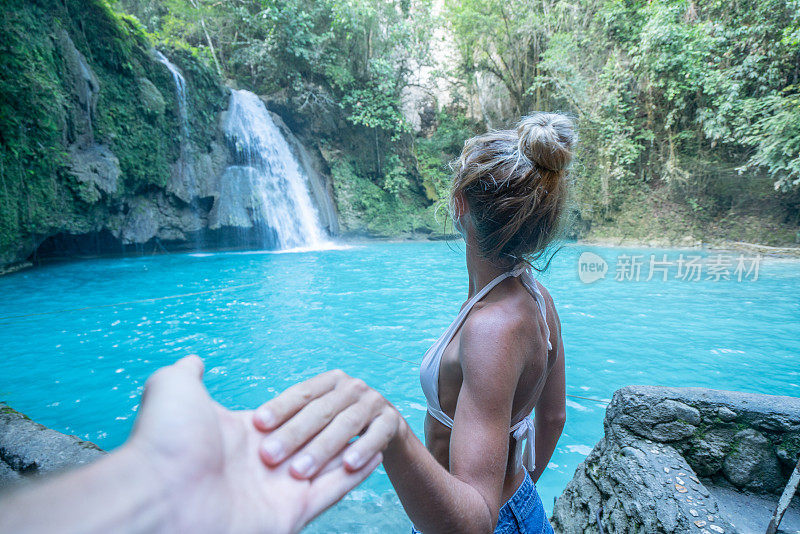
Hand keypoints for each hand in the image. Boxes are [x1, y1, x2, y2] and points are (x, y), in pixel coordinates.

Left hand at [127, 357, 381, 533]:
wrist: (161, 496)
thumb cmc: (165, 441)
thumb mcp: (174, 388)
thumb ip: (189, 373)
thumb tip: (195, 360)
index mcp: (242, 436)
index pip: (286, 417)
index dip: (303, 408)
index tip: (324, 397)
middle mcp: (262, 463)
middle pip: (311, 438)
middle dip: (329, 428)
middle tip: (350, 415)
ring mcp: (277, 490)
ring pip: (328, 464)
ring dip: (348, 449)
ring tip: (371, 434)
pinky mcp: (292, 512)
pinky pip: (334, 491)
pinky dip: (358, 475)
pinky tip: (377, 456)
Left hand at [252, 370, 405, 478]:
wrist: (380, 434)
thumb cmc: (332, 428)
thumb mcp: (311, 415)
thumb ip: (282, 413)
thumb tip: (228, 402)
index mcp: (328, 382)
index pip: (301, 393)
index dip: (279, 407)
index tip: (256, 424)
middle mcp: (351, 388)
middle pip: (320, 410)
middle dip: (294, 433)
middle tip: (269, 456)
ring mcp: (374, 404)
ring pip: (346, 425)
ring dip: (323, 448)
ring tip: (300, 470)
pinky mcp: (392, 423)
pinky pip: (377, 437)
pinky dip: (363, 450)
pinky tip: (348, 466)